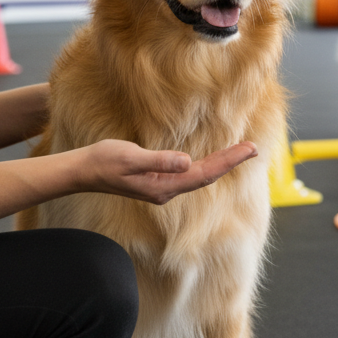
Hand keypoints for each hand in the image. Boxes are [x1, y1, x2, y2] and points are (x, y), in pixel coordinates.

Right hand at [78, 139, 257, 205]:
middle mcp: (167, 190)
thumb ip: (158, 160)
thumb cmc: (103, 162)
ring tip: (241, 152)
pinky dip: (206, 164)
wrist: (82, 171)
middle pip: (207, 175)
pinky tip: (212, 159)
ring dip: (221, 164)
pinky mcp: (157, 180)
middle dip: (232, 161)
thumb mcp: (130, 157)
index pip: (205, 173)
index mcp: (163, 186)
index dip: (229, 160)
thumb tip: (185, 162)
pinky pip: (189, 174)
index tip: (250, 149)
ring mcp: (162, 187)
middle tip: (255, 148)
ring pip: (200, 175)